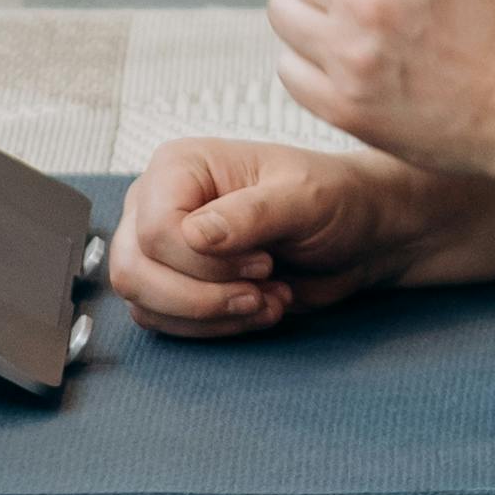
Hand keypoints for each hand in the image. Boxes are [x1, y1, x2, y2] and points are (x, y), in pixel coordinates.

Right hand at [109, 135, 441, 340]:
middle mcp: (157, 202)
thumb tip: (194, 233)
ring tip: (268, 300)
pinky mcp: (172, 283)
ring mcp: (160, 247)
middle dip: (203, 297)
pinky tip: (257, 308)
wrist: (359, 235)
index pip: (157, 230)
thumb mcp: (308, 198)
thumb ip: (253, 213)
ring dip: (211, 315)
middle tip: (264, 291)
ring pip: (143, 301)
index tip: (264, 262)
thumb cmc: (338, 200)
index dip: (206, 261)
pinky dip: (210, 328)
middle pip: (135, 270)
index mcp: (181, 166)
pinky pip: (161, 321)